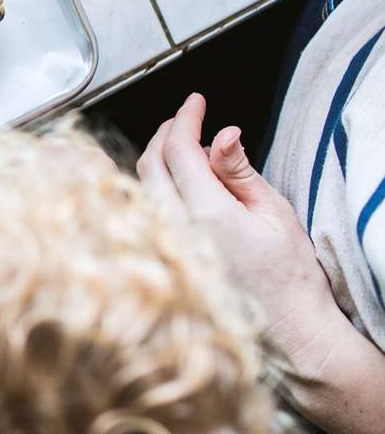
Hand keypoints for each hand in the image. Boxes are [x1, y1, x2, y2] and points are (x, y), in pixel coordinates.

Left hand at [135, 93, 340, 359]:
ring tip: (192, 153)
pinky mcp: (165, 261)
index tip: (196, 102)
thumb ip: (239, 172)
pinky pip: (149, 213)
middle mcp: (175, 230)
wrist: (288, 331)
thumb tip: (221, 136)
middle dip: (166, 135)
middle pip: (150, 166)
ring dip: (160, 161)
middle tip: (188, 119)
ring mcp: (165, 248)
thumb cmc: (289, 277)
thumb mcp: (273, 213)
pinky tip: (182, 187)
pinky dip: (159, 189)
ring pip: (144, 189)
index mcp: (205, 214)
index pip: (178, 151)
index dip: (185, 119)